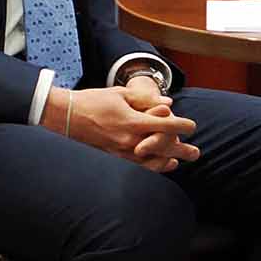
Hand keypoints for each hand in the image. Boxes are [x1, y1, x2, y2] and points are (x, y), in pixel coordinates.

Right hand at [49, 86, 199, 171]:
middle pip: (163, 147)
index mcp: (132, 121)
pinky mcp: (112, 157)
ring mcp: (120, 151)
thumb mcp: (121, 94)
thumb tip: (169, 104)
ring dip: (168, 161)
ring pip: (151, 160)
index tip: (192, 126)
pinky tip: (162, 166)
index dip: (182, 126)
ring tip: (181, 161)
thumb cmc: (94, 100)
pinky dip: (152, 167)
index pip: (165, 126)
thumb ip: (147, 99)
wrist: (65, 115)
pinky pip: (137, 166)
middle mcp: (128, 140)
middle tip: (196, 153)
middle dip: (181, 150)